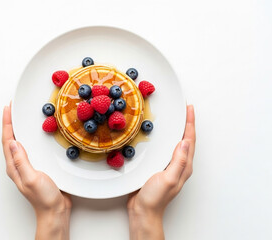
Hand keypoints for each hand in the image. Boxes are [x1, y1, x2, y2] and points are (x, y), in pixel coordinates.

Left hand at [2, 104, 71, 239]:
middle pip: (11, 139)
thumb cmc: (43, 197)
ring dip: (19, 129)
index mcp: (14, 166)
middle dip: (10, 123)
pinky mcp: (37, 165)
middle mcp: (18, 164)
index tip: (8, 109)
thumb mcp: (31, 178)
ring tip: (20, 117)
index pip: (7, 141)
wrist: (55, 210)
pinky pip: (31, 148)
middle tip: (12, 109)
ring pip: (20, 142)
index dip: (7, 123)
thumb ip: (21, 161)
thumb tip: (13, 142)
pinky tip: (35, 134)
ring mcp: (28, 165)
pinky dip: (30, 137)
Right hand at [127, 105, 195, 239]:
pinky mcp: (160, 166)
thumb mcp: (168, 178)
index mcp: (184, 166)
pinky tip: (161, 136)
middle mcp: (179, 165)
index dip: (190, 123)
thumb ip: (178, 161)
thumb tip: (185, 142)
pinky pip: (166, 148)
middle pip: (186, 139)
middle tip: (185, 109)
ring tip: (177, 118)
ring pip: (176, 143)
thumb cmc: (155, 198)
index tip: (189, 109)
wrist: (143, 210)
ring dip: (178, 130)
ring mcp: (170, 165)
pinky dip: (166, 138)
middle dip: (187, 123)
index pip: (189, 140)